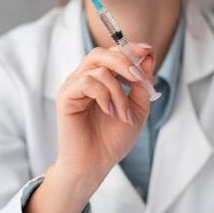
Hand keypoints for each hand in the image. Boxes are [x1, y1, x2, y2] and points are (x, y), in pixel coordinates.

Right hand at [23, 43, 153, 212]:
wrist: (96, 164)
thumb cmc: (113, 139)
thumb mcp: (137, 108)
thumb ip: (142, 84)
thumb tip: (148, 57)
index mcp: (100, 79)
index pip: (112, 52)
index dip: (130, 48)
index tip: (148, 51)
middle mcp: (84, 78)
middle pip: (101, 53)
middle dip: (124, 61)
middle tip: (139, 78)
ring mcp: (73, 86)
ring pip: (98, 69)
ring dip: (118, 91)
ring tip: (123, 114)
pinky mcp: (65, 96)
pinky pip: (87, 82)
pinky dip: (104, 96)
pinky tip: (109, 112)